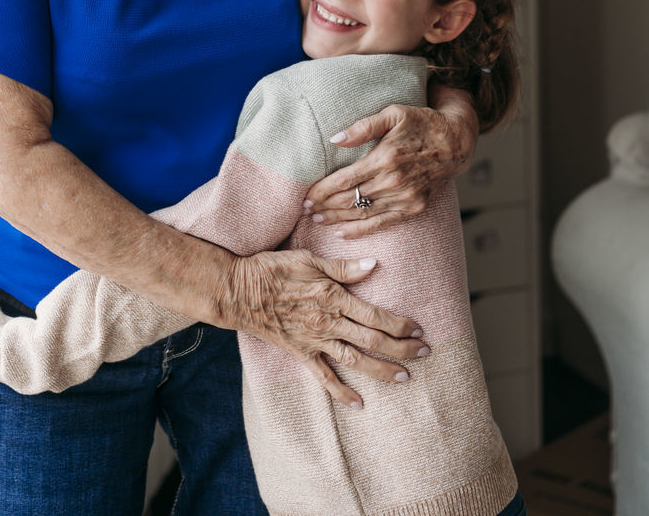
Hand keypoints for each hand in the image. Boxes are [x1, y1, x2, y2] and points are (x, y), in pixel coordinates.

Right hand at [224, 250, 429, 407]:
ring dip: (382, 371)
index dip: (400, 324)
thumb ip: (342, 267)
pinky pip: (324, 377)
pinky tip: (359, 404)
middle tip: (424, 354)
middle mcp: (329, 322)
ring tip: (405, 378)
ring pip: (356, 361)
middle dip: (402, 349)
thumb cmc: (272, 268)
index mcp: (333, 296)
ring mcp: (315, 340)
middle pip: (373, 341)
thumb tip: (373, 265)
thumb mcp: (308, 259)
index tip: (418, 329)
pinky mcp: (301, 353)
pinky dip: (342, 393)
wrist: (239, 291)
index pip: (375, 315)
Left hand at [303, 91, 477, 235]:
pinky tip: (342, 232)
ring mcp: (406, 198)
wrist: (456, 142)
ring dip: (337, 219)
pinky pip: (383, 224)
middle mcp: (394, 182)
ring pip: (363, 214)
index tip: (306, 195)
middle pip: (351, 199)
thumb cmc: (422, 122)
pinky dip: (361, 231)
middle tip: (305, 209)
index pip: (345, 180)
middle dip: (325, 206)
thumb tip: (335, 139)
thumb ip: (363, 126)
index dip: (322, 190)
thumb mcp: (393, 114)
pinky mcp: (414, 208)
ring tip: (317, 220)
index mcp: (385, 158)